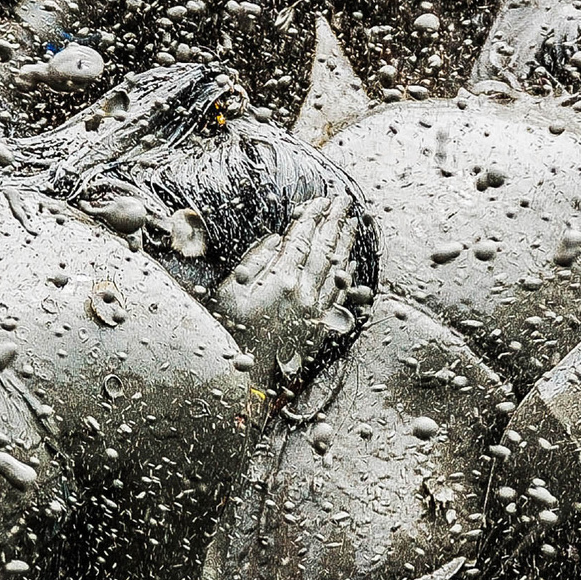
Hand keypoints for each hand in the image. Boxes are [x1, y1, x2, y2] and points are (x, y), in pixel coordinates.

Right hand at [211, 195, 358, 392]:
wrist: (242, 380)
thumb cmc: (227, 333)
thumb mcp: (228, 291)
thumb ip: (253, 262)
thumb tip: (276, 240)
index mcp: (281, 281)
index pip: (302, 239)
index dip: (312, 216)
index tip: (320, 199)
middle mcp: (304, 294)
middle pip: (325, 250)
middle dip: (335, 222)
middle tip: (345, 201)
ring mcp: (315, 312)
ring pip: (336, 271)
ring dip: (345, 244)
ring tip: (353, 224)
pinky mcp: (319, 328)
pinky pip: (339, 296)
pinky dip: (346, 276)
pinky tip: (349, 264)